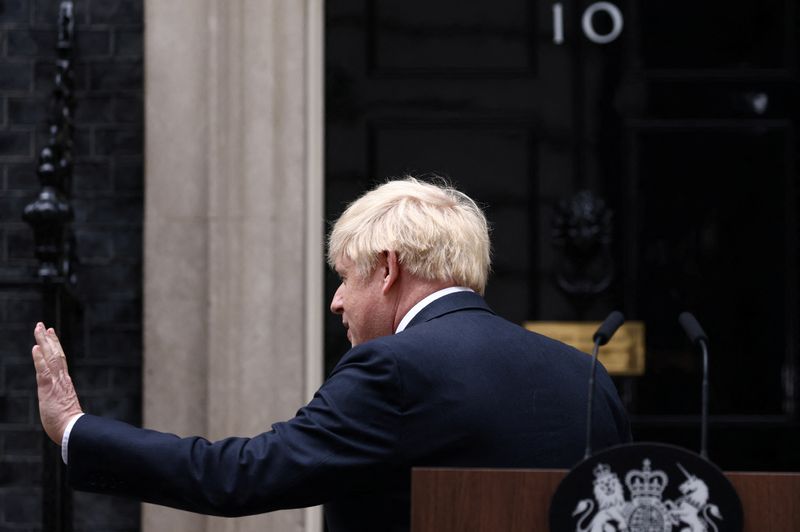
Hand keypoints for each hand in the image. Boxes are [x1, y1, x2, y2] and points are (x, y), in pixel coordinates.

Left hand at [31, 322, 82, 443]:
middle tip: (43, 325)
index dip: (55, 346)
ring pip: (50, 357)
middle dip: (49, 339)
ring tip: (39, 329)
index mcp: (65, 382)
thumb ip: (62, 400)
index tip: (51, 333)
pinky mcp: (48, 388)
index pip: (59, 360)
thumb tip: (63, 402)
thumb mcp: (65, 407)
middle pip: (55, 354)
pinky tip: (36, 348)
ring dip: (44, 342)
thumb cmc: (68, 424)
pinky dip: (39, 358)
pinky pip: (43, 370)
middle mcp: (62, 378)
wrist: (72, 430)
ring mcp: (56, 382)